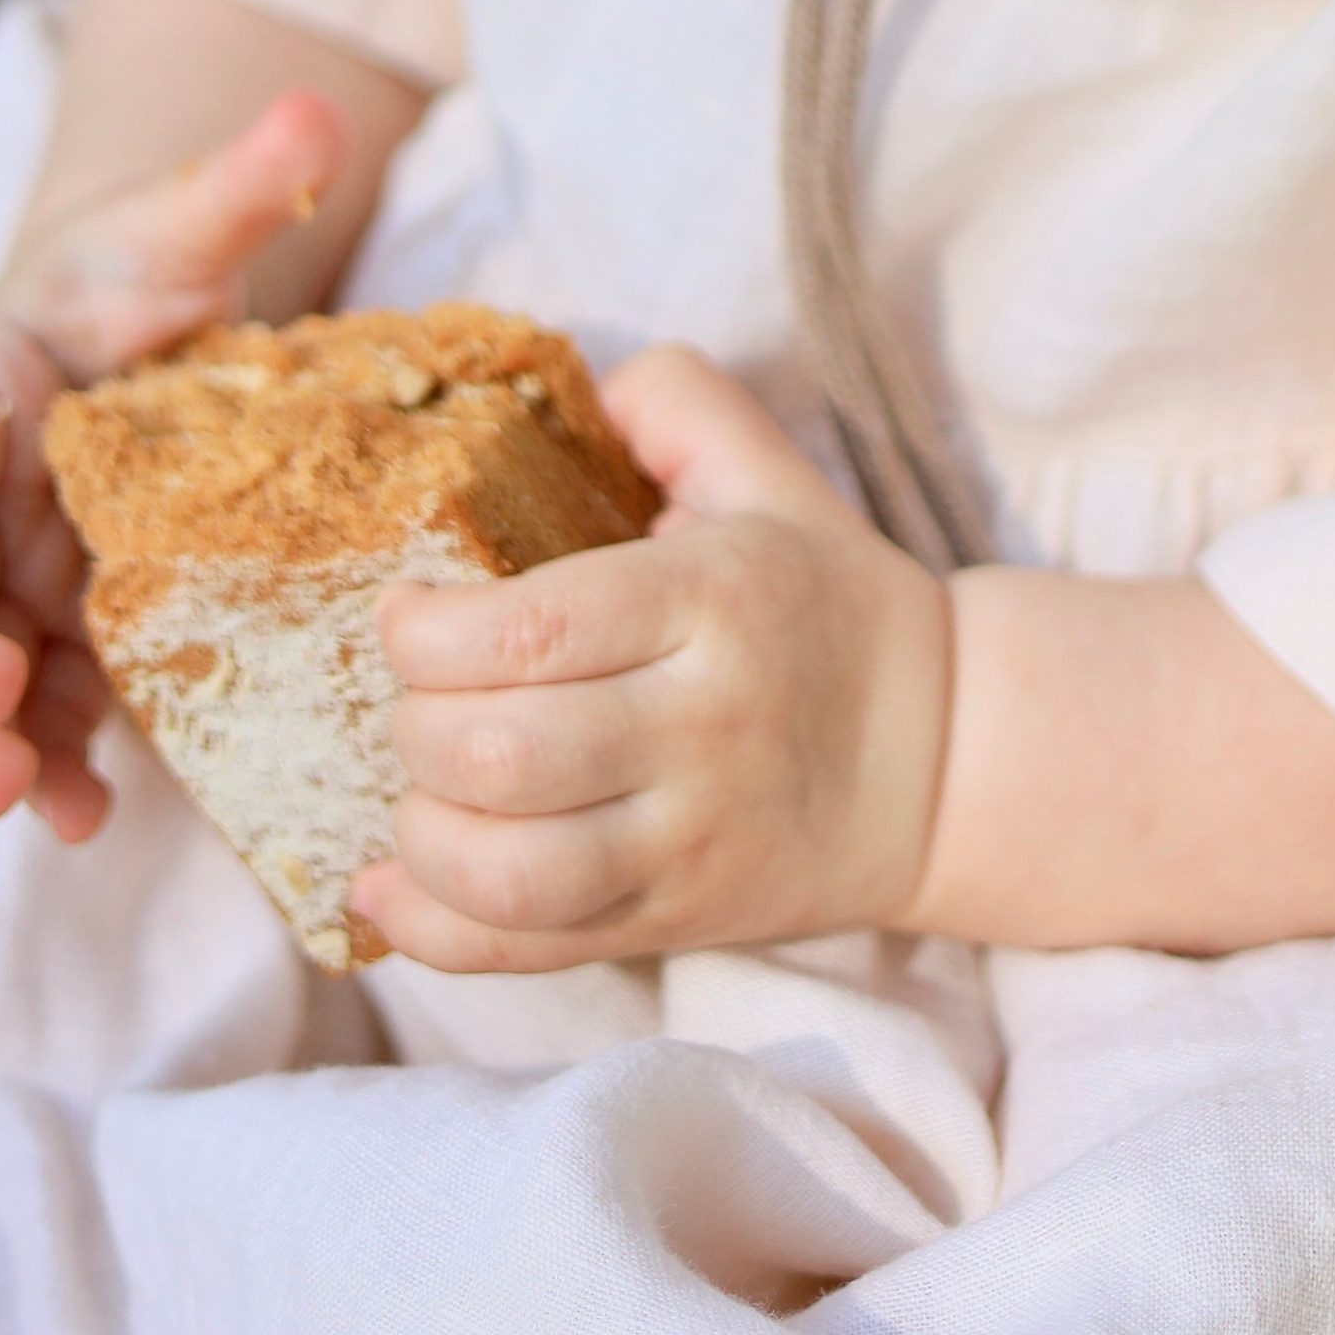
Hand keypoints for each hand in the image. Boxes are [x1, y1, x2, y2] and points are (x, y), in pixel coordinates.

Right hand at [0, 90, 350, 840]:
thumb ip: (243, 180)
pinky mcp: (67, 621)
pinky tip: (91, 817)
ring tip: (32, 803)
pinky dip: (60, 759)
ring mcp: (14, 569)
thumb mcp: (191, 221)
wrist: (158, 320)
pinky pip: (47, 701)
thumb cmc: (150, 264)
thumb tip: (313, 114)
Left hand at [348, 348, 953, 970]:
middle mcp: (699, 728)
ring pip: (509, 870)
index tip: (406, 612)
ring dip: (423, 831)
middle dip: (414, 725)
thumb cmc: (830, 605)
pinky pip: (528, 950)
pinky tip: (388, 885)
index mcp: (711, 603)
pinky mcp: (674, 920)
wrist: (946, 760)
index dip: (429, 630)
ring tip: (421, 787)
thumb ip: (673, 402)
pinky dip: (433, 929)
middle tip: (420, 697)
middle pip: (500, 752)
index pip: (533, 629)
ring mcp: (688, 839)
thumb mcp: (773, 476)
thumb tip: (570, 384)